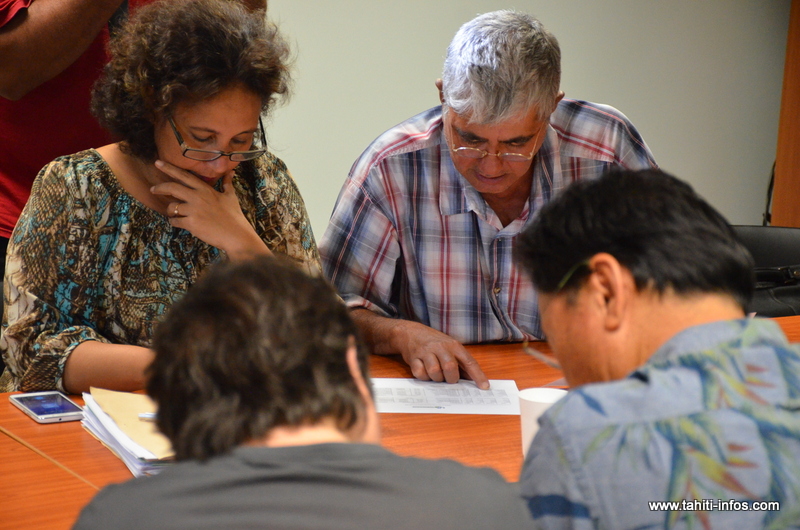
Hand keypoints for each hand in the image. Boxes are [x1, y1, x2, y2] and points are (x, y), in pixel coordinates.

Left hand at [150, 160, 269, 258]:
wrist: (235, 235)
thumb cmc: (234, 216)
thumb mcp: (230, 196)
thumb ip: (227, 183)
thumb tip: (231, 171)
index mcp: (205, 189)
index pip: (184, 176)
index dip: (169, 169)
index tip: (157, 163)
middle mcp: (197, 197)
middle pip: (172, 188)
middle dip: (160, 188)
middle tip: (153, 189)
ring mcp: (193, 210)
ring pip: (171, 207)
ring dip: (171, 211)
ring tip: (176, 215)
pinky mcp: (191, 224)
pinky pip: (175, 221)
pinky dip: (175, 223)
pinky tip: (182, 224)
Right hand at [397, 323, 489, 388]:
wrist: (411, 332)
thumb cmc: (435, 342)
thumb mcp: (450, 347)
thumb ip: (461, 363)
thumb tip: (473, 380)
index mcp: (454, 345)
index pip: (469, 362)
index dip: (478, 375)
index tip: (484, 387)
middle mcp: (441, 347)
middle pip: (450, 367)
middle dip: (451, 378)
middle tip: (449, 379)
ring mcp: (426, 352)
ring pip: (434, 371)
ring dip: (436, 378)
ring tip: (436, 375)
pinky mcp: (413, 358)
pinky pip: (420, 373)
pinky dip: (424, 377)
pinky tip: (425, 371)